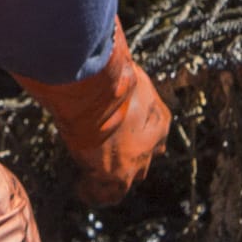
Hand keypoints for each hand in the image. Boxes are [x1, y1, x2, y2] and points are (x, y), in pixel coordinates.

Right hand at [12, 24, 173, 207]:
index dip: (134, 136)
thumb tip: (106, 46)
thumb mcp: (121, 69)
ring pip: (126, 180)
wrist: (99, 87)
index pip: (152, 134)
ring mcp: (136, 162)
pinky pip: (105, 195)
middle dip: (125, 159)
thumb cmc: (108, 71)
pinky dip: (92, 193)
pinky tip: (80, 189)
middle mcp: (154, 144)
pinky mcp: (115, 176)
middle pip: (142, 159)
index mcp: (160, 119)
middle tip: (103, 156)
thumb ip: (117, 69)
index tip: (116, 134)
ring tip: (90, 179)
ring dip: (109, 180)